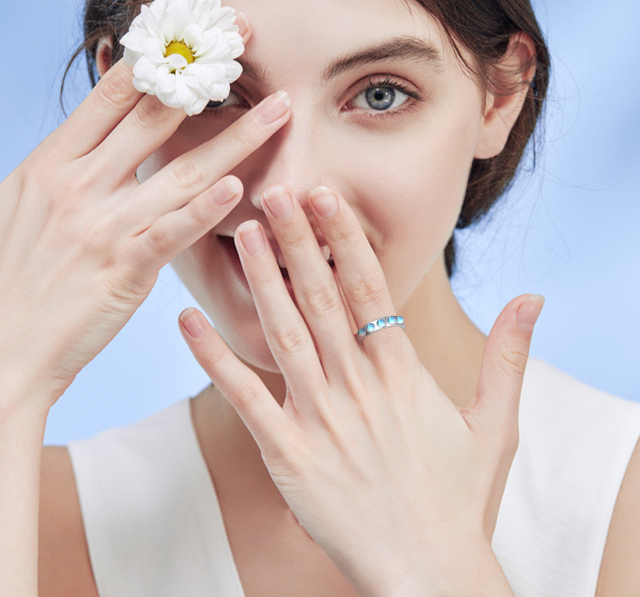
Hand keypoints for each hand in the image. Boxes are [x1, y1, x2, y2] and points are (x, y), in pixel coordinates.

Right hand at [0, 52, 290, 411]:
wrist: (0, 345)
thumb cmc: (15, 274)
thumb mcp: (27, 202)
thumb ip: (71, 164)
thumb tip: (105, 133)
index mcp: (53, 162)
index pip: (113, 96)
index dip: (160, 60)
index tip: (198, 36)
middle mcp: (78, 183)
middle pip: (156, 118)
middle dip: (208, 78)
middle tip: (247, 43)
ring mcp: (101, 224)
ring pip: (181, 171)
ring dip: (236, 138)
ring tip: (278, 112)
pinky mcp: (122, 268)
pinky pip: (171, 231)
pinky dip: (205, 209)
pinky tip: (238, 187)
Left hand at [179, 185, 542, 596]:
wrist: (428, 572)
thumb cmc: (461, 498)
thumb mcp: (497, 424)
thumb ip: (508, 356)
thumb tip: (533, 298)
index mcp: (404, 376)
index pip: (370, 290)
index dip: (346, 240)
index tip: (327, 197)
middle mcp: (359, 389)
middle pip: (322, 300)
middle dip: (297, 242)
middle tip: (275, 192)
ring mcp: (321, 421)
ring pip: (284, 336)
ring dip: (262, 282)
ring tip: (242, 234)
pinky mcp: (288, 457)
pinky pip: (245, 399)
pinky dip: (215, 358)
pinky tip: (189, 321)